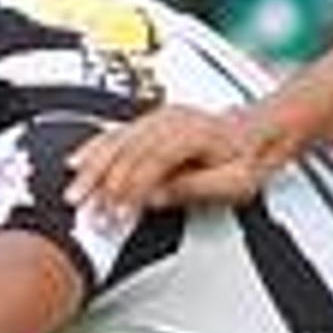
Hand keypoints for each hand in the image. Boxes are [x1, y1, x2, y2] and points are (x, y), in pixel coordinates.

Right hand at [65, 101, 294, 214]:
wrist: (256, 134)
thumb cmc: (246, 160)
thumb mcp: (232, 183)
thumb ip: (192, 189)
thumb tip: (154, 197)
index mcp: (195, 134)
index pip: (152, 162)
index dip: (132, 190)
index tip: (118, 214)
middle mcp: (173, 120)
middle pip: (128, 151)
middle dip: (103, 184)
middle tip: (88, 210)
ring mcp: (160, 118)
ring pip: (117, 140)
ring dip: (92, 168)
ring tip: (75, 192)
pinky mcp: (152, 121)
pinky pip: (117, 132)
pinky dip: (95, 148)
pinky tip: (78, 161)